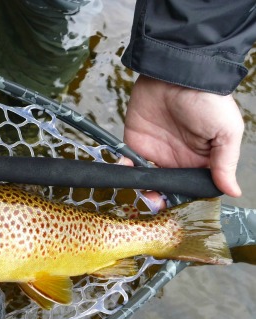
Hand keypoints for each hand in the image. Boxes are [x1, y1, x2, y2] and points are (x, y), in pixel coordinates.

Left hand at [124, 75, 243, 197]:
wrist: (177, 73)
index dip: (185, 199)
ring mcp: (155, 152)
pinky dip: (124, 170)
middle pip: (167, 188)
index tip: (177, 206)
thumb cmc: (207, 100)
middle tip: (155, 202)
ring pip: (146, 180)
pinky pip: (128, 163)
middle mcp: (177, 160)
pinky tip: (126, 171)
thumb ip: (225, 163)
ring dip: (141, 189)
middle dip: (160, 199)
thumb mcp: (226, 131)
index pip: (192, 187)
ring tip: (142, 192)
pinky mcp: (135, 143)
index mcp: (201, 161)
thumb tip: (234, 191)